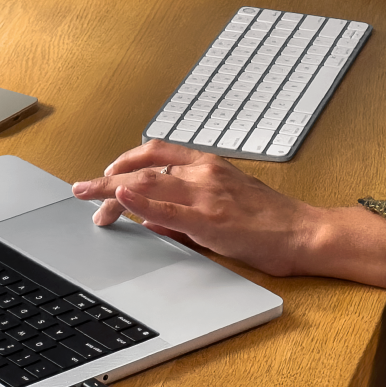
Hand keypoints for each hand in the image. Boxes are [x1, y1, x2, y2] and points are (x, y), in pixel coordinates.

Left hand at [69, 145, 385, 293]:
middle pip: (143, 167)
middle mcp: (205, 172)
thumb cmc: (270, 223)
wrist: (305, 233)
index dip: (124, 161)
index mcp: (209, 165)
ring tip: (87, 197)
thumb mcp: (226, 206)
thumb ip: (188, 209)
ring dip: (112, 189)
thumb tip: (153, 218)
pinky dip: (140, 200)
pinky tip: (120, 197)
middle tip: (81, 189)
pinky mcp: (211, 219)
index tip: (103, 174)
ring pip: (149, 182)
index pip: (155, 153)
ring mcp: (207, 194)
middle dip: (106, 177)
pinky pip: (167, 207)